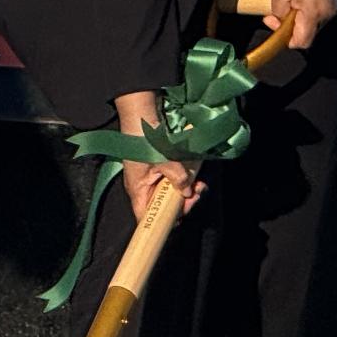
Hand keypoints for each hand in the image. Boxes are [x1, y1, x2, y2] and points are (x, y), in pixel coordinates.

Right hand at [112, 89, 203, 216]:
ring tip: (198, 183)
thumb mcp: (165, 160)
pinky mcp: (157, 168)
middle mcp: (142, 187)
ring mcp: (149, 178)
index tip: (181, 213)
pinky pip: (171, 181)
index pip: (146, 217)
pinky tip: (193, 174)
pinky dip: (182, 180)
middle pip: (162, 207)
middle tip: (197, 193)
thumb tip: (188, 192)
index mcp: (138, 190)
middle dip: (181, 202)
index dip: (163, 221)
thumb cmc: (145, 140)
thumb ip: (178, 179)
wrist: (141, 115)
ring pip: (169, 193)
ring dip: (185, 190)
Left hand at [267, 0, 336, 49]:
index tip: (273, 22)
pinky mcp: (333, 3)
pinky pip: (317, 16)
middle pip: (307, 35)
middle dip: (290, 28)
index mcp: (314, 14)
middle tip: (276, 12)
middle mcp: (327, 15)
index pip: (301, 42)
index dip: (285, 39)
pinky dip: (306, 13)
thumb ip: (278, 12)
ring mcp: (332, 9)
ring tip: (288, 2)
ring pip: (312, 26)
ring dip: (298, 20)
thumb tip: (278, 22)